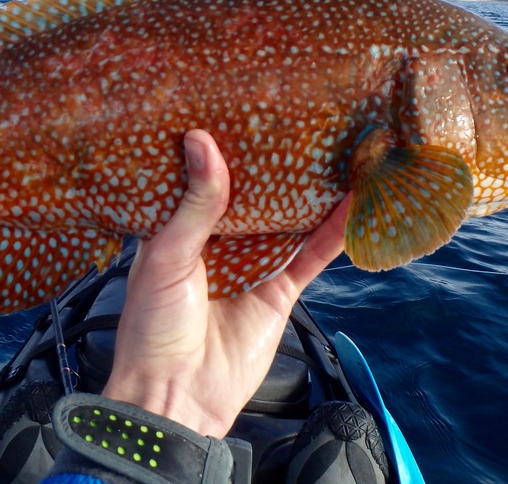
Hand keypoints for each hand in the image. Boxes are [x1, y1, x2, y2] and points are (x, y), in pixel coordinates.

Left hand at [102, 129, 349, 437]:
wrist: (174, 398)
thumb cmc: (152, 328)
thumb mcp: (166, 256)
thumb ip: (194, 204)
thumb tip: (203, 142)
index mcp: (178, 228)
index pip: (203, 177)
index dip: (222, 147)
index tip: (242, 108)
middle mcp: (217, 242)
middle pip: (252, 194)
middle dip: (273, 164)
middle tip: (301, 119)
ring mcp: (250, 265)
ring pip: (286, 220)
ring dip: (310, 193)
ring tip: (338, 152)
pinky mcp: (278, 292)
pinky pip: (309, 257)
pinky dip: (333, 233)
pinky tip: (355, 205)